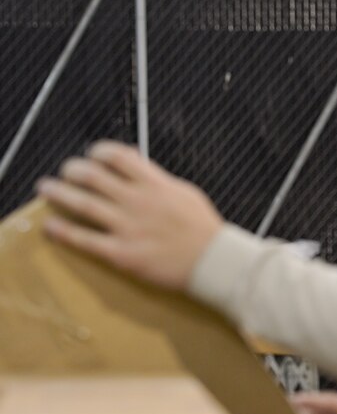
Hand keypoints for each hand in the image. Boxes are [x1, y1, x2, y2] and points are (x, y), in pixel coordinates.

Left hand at [36, 141, 223, 290]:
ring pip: (83, 204)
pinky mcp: (122, 253)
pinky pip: (85, 240)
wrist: (213, 261)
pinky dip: (64, 232)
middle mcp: (138, 201)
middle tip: (66, 172)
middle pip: (94, 176)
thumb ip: (158, 178)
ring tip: (45, 189)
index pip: (119, 156)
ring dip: (59, 194)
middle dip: (73, 170)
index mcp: (155, 185)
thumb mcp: (184, 193)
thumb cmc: (203, 228)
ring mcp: (128, 227)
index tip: (93, 155)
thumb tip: (137, 161)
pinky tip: (50, 226)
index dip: (100, 152)